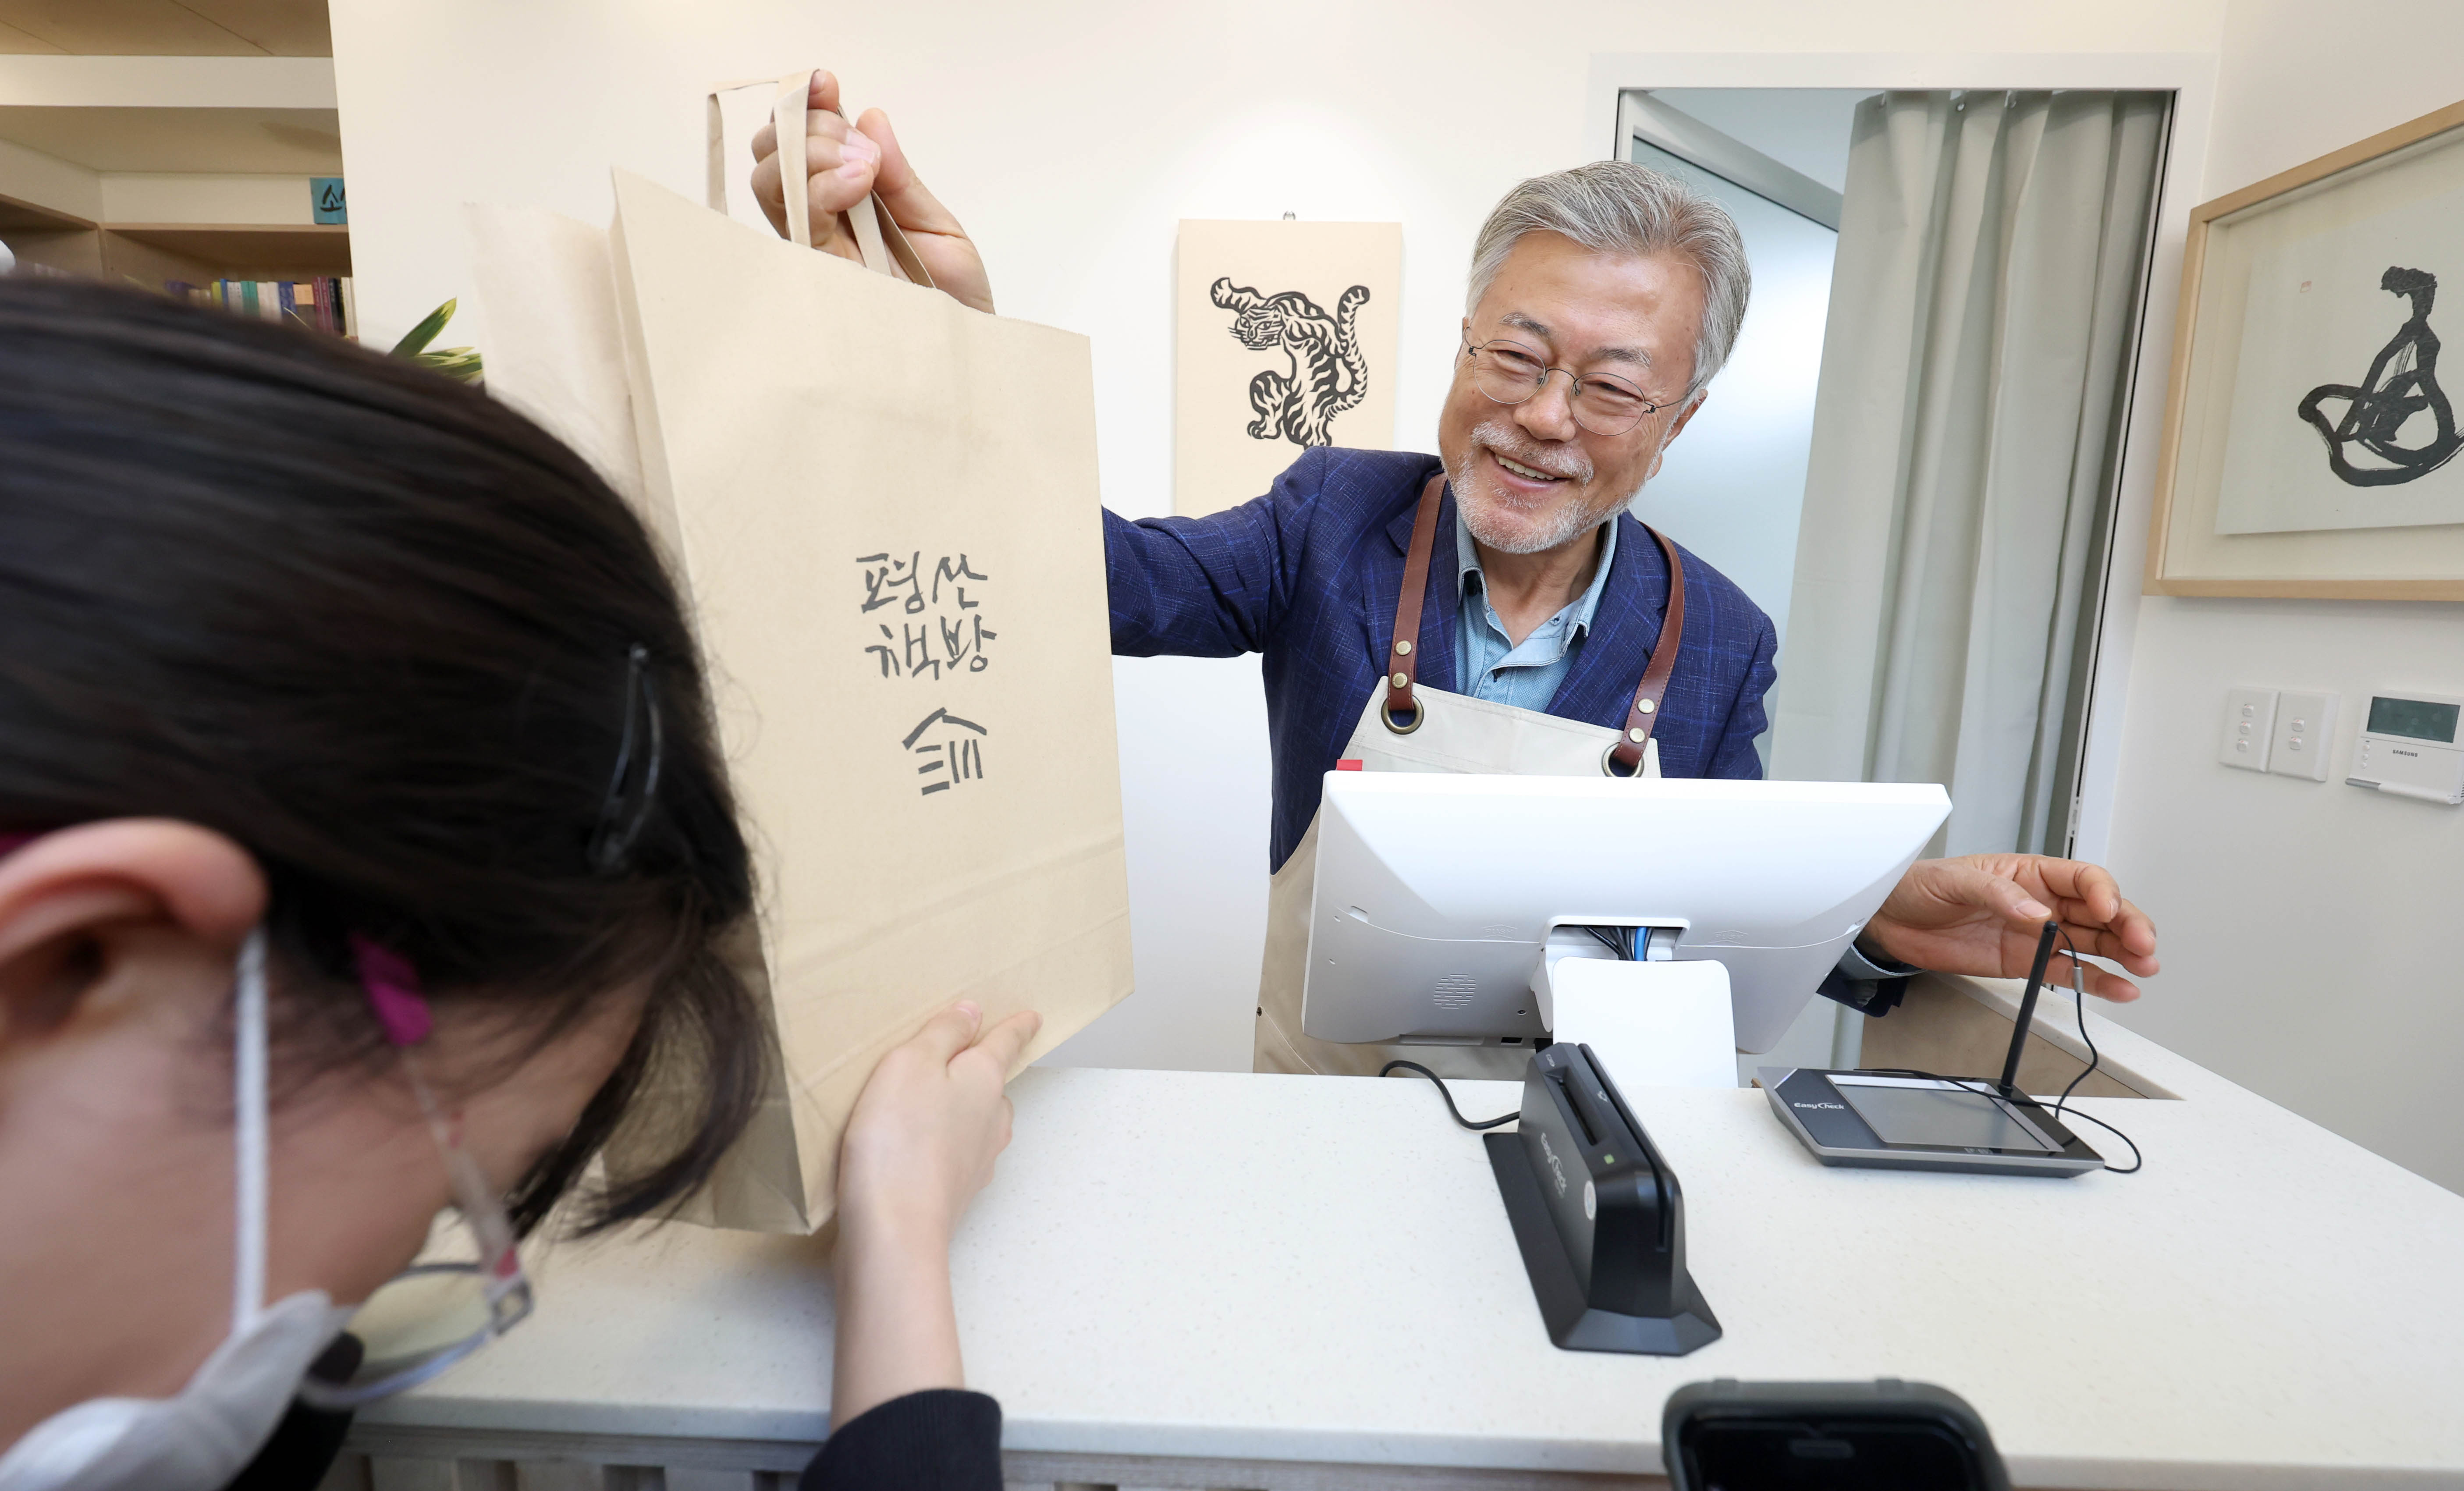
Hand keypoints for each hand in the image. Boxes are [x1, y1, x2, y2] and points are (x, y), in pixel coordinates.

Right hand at [749, 69, 995, 313]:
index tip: (826, 80)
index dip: (806, 105)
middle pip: (772, 158)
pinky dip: (819, 189)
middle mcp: (822, 227)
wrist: (969, 358)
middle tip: (861, 147)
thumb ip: (904, 179)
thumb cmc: (956, 304)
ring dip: (813, 155)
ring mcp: (815, 254)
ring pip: (772, 185)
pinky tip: (857, 183)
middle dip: (808, 128)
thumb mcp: (939, 229)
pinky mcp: (816, 280)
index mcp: (847, 207)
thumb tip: (871, 116)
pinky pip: (792, 227)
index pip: (803, 146)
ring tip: (865, 167)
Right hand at [838, 999, 1038, 1244]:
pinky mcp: (956, 1192)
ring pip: (978, 1123)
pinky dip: (941, 1145)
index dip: (1017, 1027)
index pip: (1007, 1043)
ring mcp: (978, 1160)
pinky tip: (916, 1148)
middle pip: (993, 1087)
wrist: (894, 1226)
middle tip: (960, 1060)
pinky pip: (956, 1155)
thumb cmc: (899, 1139)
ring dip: (961, 1111)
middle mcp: (992, 1120)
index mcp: (985, 1080)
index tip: (1032, 1018)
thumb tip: (972, 1011)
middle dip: (981, 1073)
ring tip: (930, 1103)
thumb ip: (943, 1033)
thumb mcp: (912, 1063)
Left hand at [1860, 855, 2159, 1001]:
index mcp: (2031, 873)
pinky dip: (2096, 981)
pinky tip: (2119, 989)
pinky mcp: (2025, 962)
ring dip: (2122, 955)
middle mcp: (2043, 902)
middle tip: (2143, 945)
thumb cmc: (1923, 887)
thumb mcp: (1957, 881)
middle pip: (2099, 911)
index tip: (2108, 909)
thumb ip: (1999, 896)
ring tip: (2144, 968)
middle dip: (2127, 925)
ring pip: (2093, 942)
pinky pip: (2068, 971)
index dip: (2103, 892)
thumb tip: (2037, 914)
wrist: (1892, 919)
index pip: (2082, 878)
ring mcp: (2038, 934)